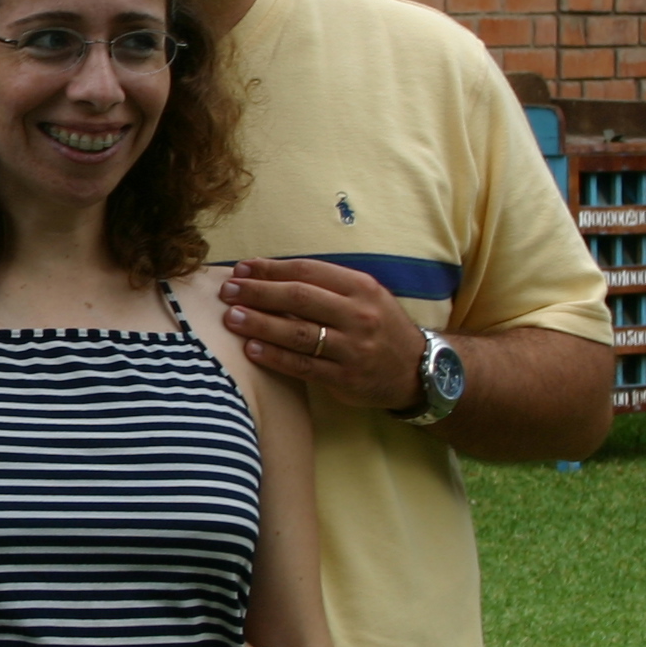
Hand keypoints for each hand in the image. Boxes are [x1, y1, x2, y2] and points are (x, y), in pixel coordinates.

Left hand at [219, 260, 423, 413]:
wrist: (417, 370)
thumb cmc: (379, 327)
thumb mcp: (365, 296)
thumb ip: (326, 286)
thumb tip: (269, 275)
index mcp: (361, 287)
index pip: (308, 271)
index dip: (271, 269)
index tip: (242, 268)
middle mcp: (358, 315)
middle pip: (299, 298)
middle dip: (258, 292)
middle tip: (228, 291)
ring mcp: (352, 348)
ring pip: (298, 332)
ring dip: (260, 324)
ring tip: (232, 318)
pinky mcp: (345, 378)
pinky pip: (303, 365)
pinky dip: (275, 357)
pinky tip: (252, 350)